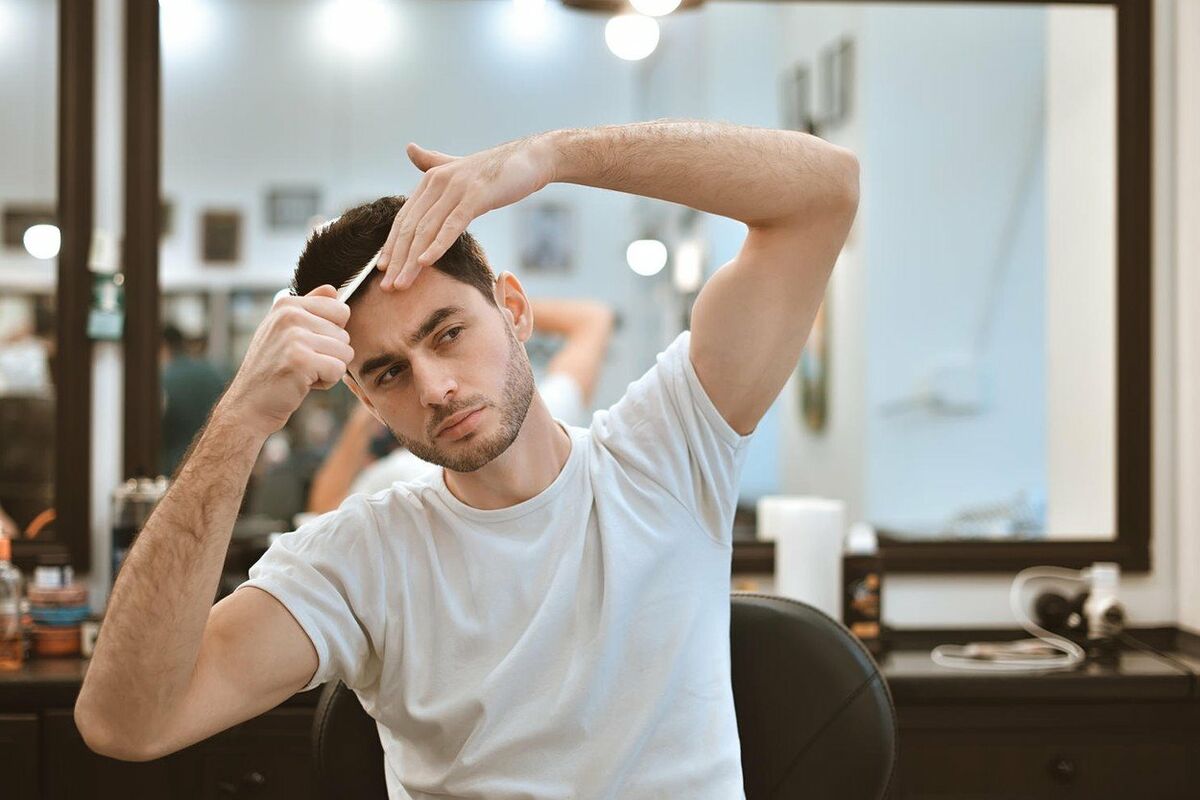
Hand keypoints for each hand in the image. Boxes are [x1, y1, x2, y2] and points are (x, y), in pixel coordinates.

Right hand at [216, 285, 353, 437]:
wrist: (249, 404)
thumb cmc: (272, 368)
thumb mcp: (286, 331)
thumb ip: (310, 308)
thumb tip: (334, 289)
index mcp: (287, 304)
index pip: (341, 310)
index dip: (331, 334)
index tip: (306, 345)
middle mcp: (289, 315)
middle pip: (345, 334)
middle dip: (330, 354)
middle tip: (301, 363)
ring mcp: (294, 336)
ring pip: (345, 352)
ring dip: (328, 369)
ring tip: (302, 372)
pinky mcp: (300, 360)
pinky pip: (338, 370)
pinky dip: (326, 382)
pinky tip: (303, 383)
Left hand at [377, 134, 556, 290]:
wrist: (533, 159)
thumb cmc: (499, 170)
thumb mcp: (460, 166)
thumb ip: (432, 162)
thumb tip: (409, 148)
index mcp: (431, 179)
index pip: (404, 218)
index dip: (392, 244)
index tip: (382, 269)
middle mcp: (438, 182)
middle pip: (411, 227)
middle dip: (397, 260)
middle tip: (387, 286)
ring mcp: (456, 188)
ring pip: (427, 230)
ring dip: (411, 260)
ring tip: (401, 284)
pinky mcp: (476, 196)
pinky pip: (452, 225)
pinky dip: (436, 245)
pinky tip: (425, 263)